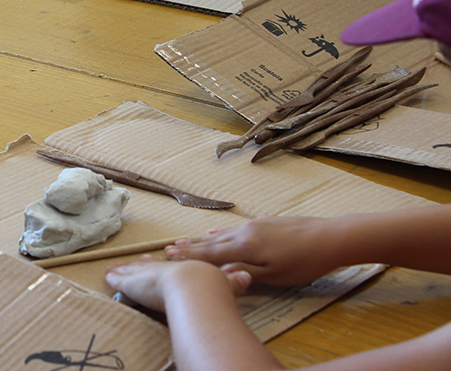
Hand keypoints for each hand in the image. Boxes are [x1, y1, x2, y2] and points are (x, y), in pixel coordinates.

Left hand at [105, 257, 250, 312]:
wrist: (194, 286)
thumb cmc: (211, 286)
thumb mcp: (227, 283)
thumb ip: (234, 281)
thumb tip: (246, 276)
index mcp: (184, 268)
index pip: (175, 263)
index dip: (173, 259)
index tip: (167, 254)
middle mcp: (164, 268)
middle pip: (152, 263)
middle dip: (144, 262)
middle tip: (139, 258)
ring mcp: (147, 273)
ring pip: (133, 269)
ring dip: (126, 268)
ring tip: (117, 266)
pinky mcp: (132, 282)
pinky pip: (119, 278)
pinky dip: (114, 276)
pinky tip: (107, 274)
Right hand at [164, 216, 337, 285]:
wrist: (329, 237)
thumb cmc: (304, 262)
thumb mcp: (274, 276)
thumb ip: (244, 274)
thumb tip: (218, 273)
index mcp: (244, 247)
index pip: (209, 253)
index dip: (189, 256)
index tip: (168, 255)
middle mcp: (244, 233)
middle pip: (211, 242)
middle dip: (189, 246)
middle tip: (167, 249)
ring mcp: (254, 225)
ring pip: (221, 233)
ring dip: (200, 238)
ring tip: (184, 240)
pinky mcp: (264, 222)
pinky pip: (234, 228)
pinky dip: (220, 231)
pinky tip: (214, 231)